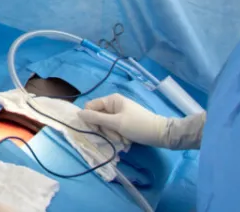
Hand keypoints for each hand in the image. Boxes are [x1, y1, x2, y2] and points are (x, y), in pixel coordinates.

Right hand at [78, 93, 203, 150]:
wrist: (162, 134)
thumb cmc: (139, 126)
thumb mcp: (116, 123)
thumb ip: (96, 118)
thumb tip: (78, 113)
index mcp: (112, 99)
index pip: (90, 107)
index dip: (91, 119)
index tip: (98, 130)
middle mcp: (114, 105)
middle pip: (98, 118)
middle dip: (106, 130)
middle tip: (117, 136)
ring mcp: (119, 114)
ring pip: (105, 126)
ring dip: (113, 135)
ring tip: (124, 139)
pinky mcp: (124, 123)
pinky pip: (114, 129)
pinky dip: (119, 136)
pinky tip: (127, 140)